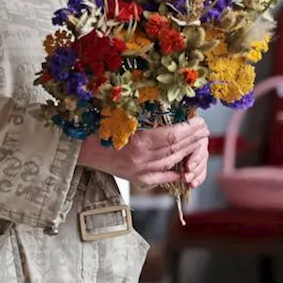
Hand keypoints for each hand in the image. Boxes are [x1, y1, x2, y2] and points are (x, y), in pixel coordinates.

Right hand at [78, 117, 209, 189]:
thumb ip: (144, 112)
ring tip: (198, 142)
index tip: (199, 120)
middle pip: (175, 148)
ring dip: (188, 152)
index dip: (189, 128)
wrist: (78, 148)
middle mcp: (141, 159)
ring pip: (171, 161)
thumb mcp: (120, 115)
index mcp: (138, 140)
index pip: (172, 135)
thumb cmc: (97, 127)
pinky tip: (185, 168)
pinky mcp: (136, 178)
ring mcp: (140, 171)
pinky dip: (175, 172)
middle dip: (193, 138)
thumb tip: (167, 104)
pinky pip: (161, 177)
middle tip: (204, 129)